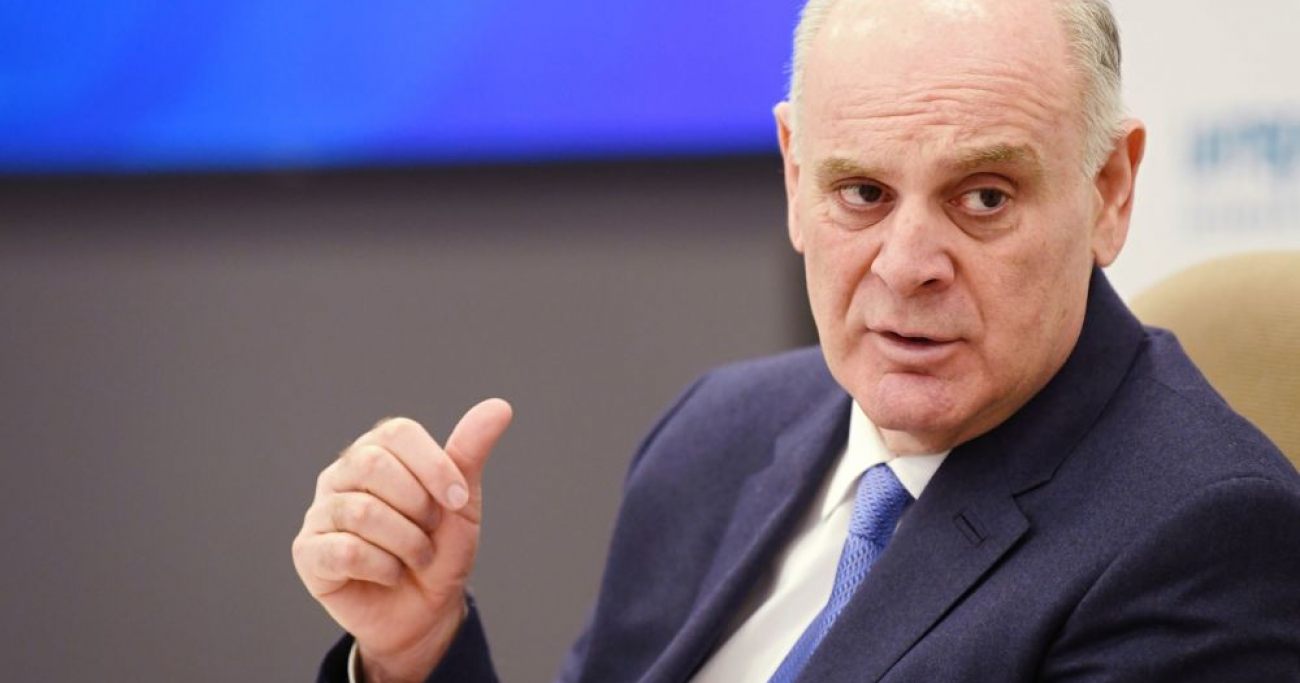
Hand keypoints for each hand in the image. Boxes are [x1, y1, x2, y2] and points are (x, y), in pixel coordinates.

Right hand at [292, 399, 512, 681]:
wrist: (426, 609)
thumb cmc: (440, 548)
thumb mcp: (460, 501)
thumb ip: (470, 452)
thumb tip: (499, 407)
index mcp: (378, 451)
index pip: (398, 432)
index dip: (434, 466)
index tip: (458, 501)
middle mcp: (342, 474)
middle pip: (374, 465)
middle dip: (418, 506)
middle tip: (430, 531)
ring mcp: (321, 512)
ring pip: (362, 512)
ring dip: (406, 543)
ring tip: (415, 557)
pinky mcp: (308, 552)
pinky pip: (345, 552)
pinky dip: (382, 568)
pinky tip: (389, 574)